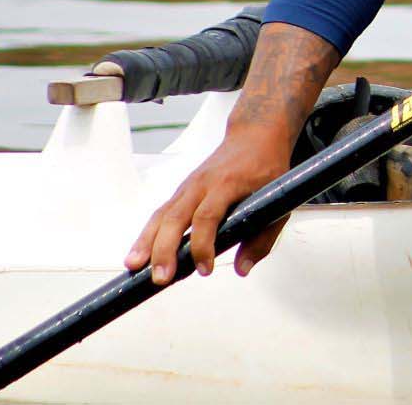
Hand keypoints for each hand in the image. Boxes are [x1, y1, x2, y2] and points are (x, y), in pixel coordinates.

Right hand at [126, 122, 294, 283]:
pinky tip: (139, 254)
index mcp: (227, 183)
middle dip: (165, 249)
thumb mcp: (277, 200)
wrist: (255, 134)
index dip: (202, 245)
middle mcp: (202, 183)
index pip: (207, 216)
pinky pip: (161, 213)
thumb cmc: (267, 165)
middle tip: (160, 277)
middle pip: (176, 216)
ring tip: (134, 267)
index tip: (204, 269)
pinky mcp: (182, 191)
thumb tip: (242, 268)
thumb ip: (262, 238)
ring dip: (146, 242)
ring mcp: (188, 186)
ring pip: (162, 214)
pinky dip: (148, 233)